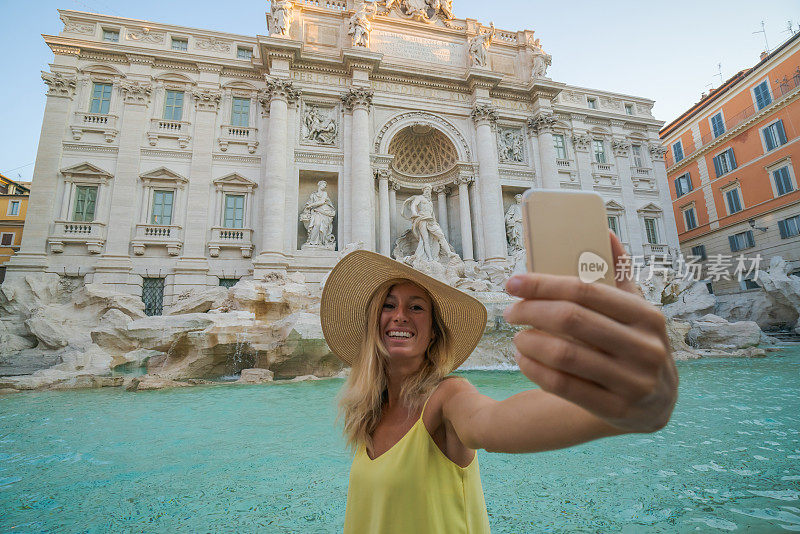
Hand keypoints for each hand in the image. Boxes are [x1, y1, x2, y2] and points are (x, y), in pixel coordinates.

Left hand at [503, 231, 677, 432]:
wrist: (659, 404)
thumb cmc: (636, 344)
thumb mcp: (636, 310)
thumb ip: (619, 273)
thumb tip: (603, 231)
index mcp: (646, 315)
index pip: (585, 290)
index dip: (543, 284)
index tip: (513, 282)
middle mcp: (644, 348)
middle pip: (571, 319)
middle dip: (531, 311)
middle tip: (510, 311)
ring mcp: (633, 382)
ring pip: (565, 354)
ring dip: (529, 342)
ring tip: (517, 337)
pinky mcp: (617, 411)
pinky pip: (563, 386)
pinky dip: (535, 370)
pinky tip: (523, 359)